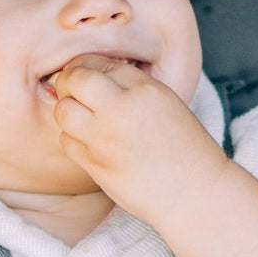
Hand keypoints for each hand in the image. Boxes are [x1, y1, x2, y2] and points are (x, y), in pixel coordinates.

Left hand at [49, 56, 226, 229]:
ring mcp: (105, 138)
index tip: (84, 77)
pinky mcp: (96, 165)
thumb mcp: (165, 102)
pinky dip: (72, 139)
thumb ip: (131, 87)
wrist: (194, 192)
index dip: (84, 67)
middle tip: (71, 92)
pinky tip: (88, 143)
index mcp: (143, 88)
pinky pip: (67, 142)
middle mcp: (121, 108)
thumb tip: (92, 77)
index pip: (97, 63)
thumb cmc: (185, 149)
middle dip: (67, 83)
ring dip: (66, 112)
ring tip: (80, 119)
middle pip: (73, 80)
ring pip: (63, 111)